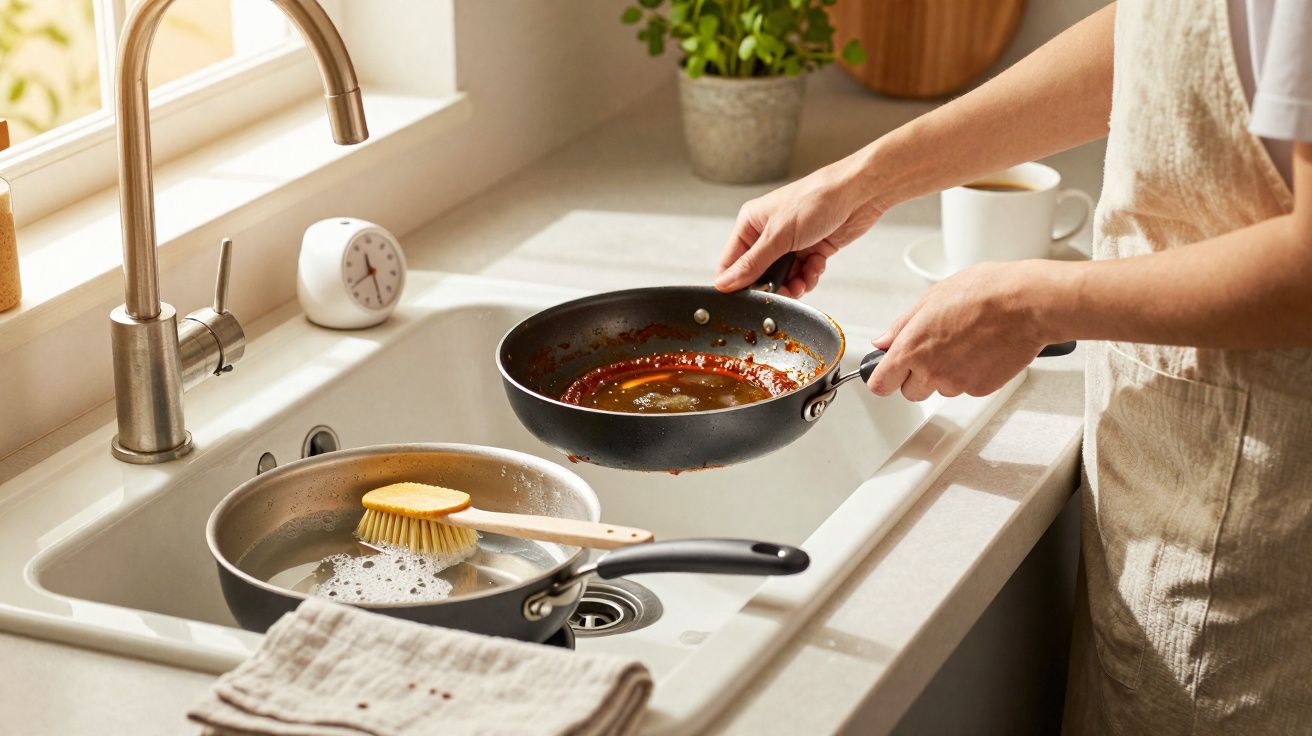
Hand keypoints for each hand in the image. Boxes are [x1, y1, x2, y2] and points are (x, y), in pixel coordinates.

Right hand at [715, 152, 883, 296]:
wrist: (859, 193)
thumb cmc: (817, 199)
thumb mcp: (779, 235)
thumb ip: (752, 263)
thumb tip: (724, 283)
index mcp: (751, 223)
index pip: (731, 262)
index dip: (735, 283)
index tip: (745, 300)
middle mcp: (768, 234)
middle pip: (758, 275)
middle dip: (771, 286)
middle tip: (782, 292)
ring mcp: (790, 243)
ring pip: (782, 278)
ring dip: (794, 284)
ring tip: (803, 280)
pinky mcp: (810, 250)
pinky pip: (802, 275)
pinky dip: (809, 275)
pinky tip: (817, 266)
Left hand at [868, 261, 1053, 400]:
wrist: (1027, 304)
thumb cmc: (985, 292)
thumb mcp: (933, 297)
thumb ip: (902, 325)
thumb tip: (883, 341)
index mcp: (911, 347)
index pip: (880, 384)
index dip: (883, 379)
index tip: (887, 375)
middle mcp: (930, 371)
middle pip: (909, 392)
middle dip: (916, 377)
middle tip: (934, 351)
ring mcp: (956, 383)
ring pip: (939, 390)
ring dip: (945, 375)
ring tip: (965, 344)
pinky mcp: (980, 389)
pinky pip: (966, 388)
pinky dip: (970, 375)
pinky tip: (981, 351)